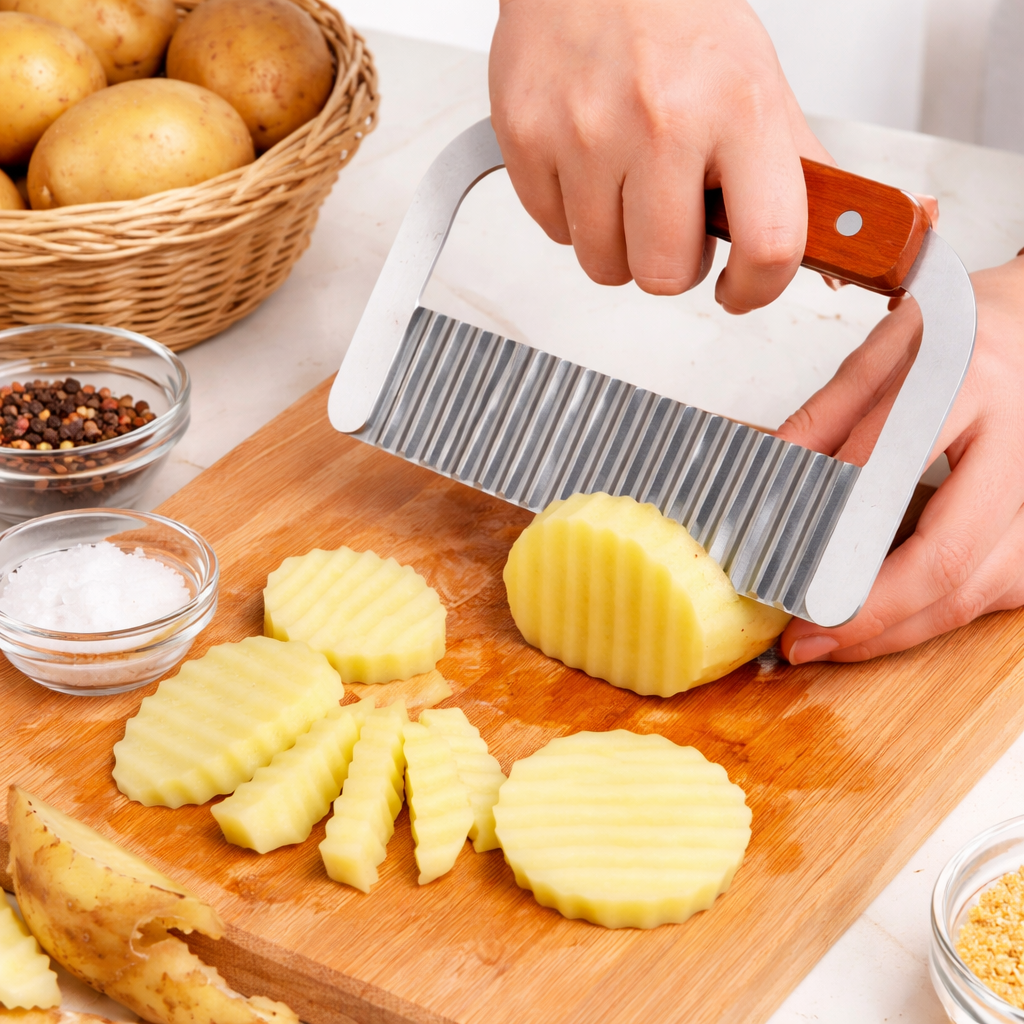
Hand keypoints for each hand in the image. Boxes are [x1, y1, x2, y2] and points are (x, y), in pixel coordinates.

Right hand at [488, 0, 833, 311]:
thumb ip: (795, 175)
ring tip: (628, 190)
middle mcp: (662, 121)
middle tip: (673, 226)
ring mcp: (586, 133)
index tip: (740, 291)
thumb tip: (835, 251)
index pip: (770, 244)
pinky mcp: (528, 138)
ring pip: (603, 265)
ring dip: (619, 245)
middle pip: (664, 275)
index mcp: (740, 108)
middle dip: (672, 266)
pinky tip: (588, 168)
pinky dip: (572, 215)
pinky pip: (554, 231)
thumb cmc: (678, 22)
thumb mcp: (759, 85)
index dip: (757, 291)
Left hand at [777, 255, 1023, 662]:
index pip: (889, 477)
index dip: (836, 547)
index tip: (791, 591)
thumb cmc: (972, 328)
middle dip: (872, 617)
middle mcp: (1022, 439)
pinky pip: (1010, 587)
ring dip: (909, 628)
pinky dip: (952, 612)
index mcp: (971, 379)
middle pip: (950, 557)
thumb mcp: (888, 348)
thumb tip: (769, 481)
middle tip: (808, 642)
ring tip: (843, 639)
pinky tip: (903, 617)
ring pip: (986, 587)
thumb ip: (827, 416)